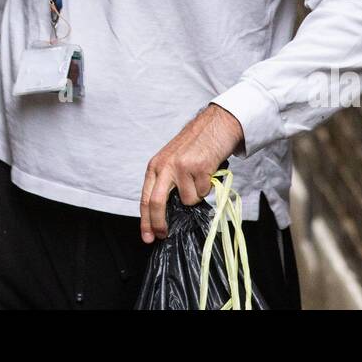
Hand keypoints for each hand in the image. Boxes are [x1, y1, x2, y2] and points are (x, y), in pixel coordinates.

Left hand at [139, 103, 243, 242]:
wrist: (216, 124)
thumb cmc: (195, 145)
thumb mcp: (172, 160)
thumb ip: (166, 182)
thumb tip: (165, 213)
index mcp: (155, 165)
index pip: (145, 197)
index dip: (145, 220)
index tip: (147, 236)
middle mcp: (165, 166)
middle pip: (156, 202)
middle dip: (159, 223)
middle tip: (164, 234)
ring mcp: (181, 167)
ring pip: (187, 200)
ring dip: (197, 195)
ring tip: (201, 178)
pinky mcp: (198, 168)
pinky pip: (203, 192)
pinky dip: (208, 187)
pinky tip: (208, 172)